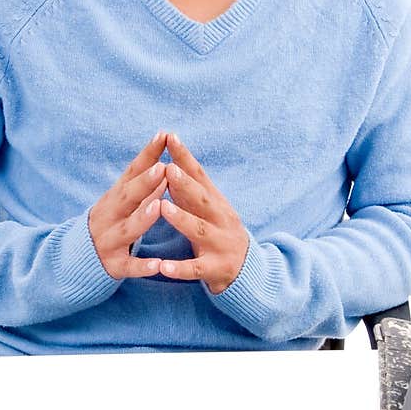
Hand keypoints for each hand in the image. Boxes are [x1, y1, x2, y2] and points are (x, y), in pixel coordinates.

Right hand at [88, 132, 167, 278]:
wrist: (77, 258)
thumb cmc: (110, 223)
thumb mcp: (120, 201)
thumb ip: (141, 183)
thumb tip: (164, 156)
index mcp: (114, 197)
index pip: (131, 172)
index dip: (147, 154)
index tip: (164, 136)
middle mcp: (109, 216)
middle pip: (127, 197)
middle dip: (144, 183)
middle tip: (163, 168)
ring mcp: (110, 240)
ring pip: (127, 230)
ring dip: (143, 218)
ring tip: (159, 207)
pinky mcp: (114, 265)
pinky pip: (129, 266)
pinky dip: (143, 266)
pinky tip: (159, 265)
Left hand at [158, 133, 249, 292]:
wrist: (248, 272)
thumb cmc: (219, 234)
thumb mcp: (209, 210)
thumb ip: (190, 191)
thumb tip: (170, 162)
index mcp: (217, 203)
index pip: (200, 175)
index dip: (185, 157)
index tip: (170, 137)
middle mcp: (221, 220)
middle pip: (203, 199)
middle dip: (186, 184)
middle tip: (167, 168)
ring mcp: (220, 245)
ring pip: (199, 231)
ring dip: (181, 219)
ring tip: (162, 208)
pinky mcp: (215, 269)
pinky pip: (195, 269)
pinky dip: (180, 268)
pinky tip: (163, 267)